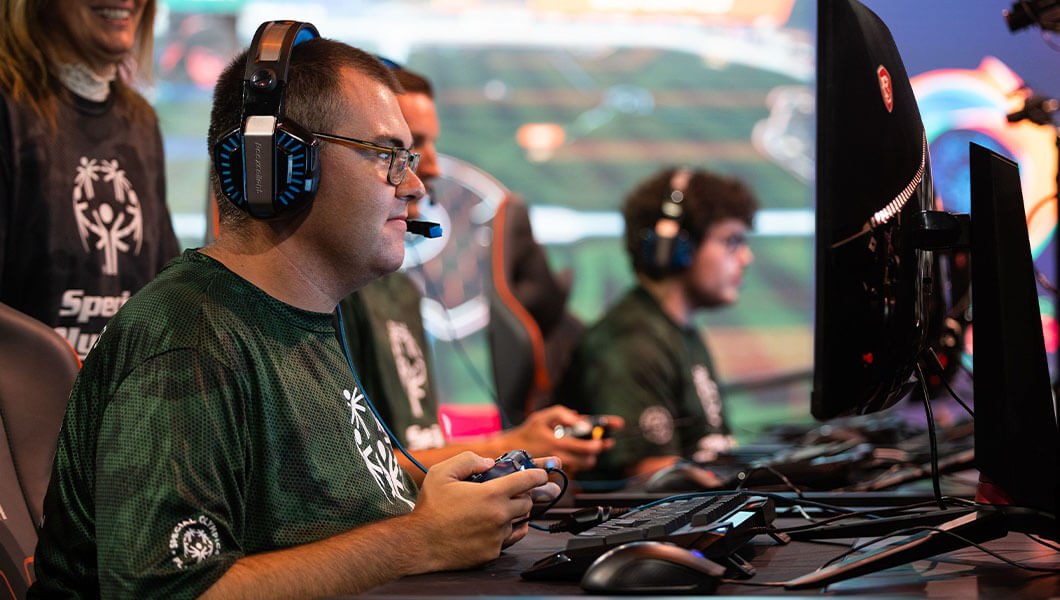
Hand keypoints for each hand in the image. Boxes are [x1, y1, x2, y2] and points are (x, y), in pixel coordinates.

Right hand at [407, 452, 551, 569]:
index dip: (539, 474)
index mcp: (491, 493)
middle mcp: (500, 515)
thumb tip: (489, 463)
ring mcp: (498, 536)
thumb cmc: (430, 508)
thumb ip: (468, 460)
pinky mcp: (494, 552)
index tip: (543, 474)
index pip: (529, 480)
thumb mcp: (442, 472)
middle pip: (528, 502)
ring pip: (520, 522)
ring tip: (498, 509)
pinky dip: (507, 531)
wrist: (419, 544)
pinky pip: (510, 539)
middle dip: (524, 496)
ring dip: (515, 514)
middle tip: (513, 493)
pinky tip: (495, 526)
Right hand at [501, 406, 624, 473]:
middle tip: (602, 440)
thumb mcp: (542, 417)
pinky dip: (578, 459)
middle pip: (590, 454)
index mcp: (559, 442)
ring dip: (589, 454)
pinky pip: (575, 467)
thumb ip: (561, 414)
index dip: (605, 429)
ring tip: (587, 447)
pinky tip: (573, 452)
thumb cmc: (526, 433)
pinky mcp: (558, 472)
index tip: (618, 424)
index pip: (589, 440)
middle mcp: (562, 456)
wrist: (510, 452)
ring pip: (584, 463)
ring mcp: (560, 466)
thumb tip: (578, 417)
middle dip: (599, 446)